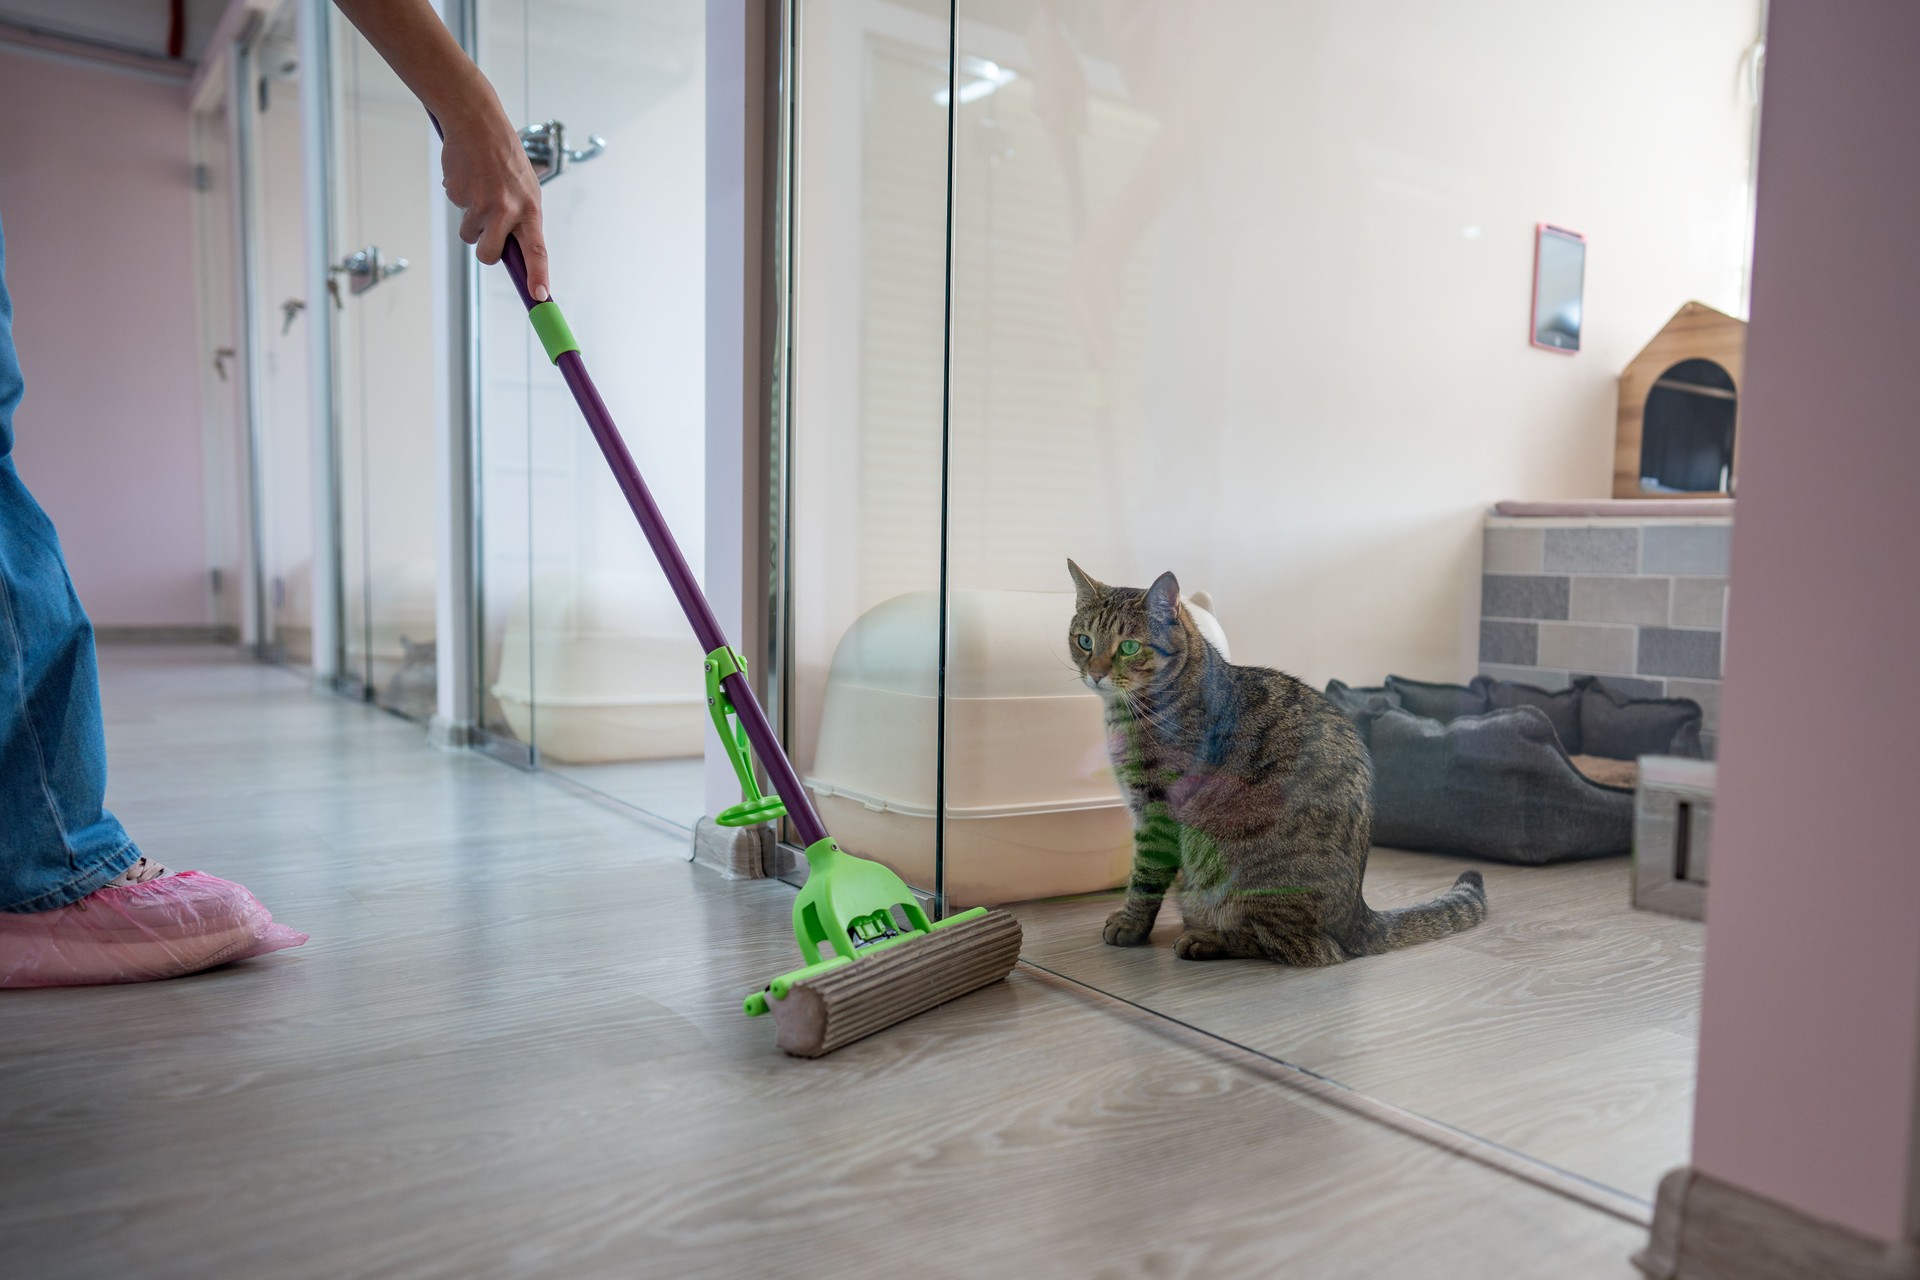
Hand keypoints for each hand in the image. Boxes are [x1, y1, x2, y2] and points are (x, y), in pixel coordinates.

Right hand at [329, 1, 553, 300]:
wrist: (476, 120)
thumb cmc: (504, 157)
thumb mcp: (524, 187)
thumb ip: (521, 219)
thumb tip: (513, 254)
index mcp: (529, 208)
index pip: (537, 250)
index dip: (538, 275)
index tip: (540, 297)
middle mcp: (506, 209)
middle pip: (489, 255)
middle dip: (485, 249)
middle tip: (487, 232)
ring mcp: (480, 203)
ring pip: (469, 234)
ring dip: (471, 220)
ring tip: (480, 189)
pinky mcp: (457, 194)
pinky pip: (457, 209)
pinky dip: (460, 198)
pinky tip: (468, 176)